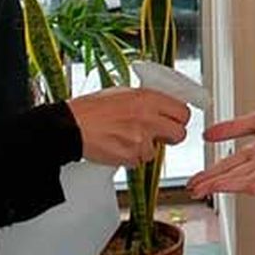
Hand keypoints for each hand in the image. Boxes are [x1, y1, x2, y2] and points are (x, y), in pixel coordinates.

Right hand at [67, 87, 190, 166]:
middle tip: (160, 134)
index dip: (180, 118)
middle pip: (180, 134)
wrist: (71, 126)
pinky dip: (131, 157)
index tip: (175, 120)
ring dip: (145, 148)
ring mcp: (141, 139)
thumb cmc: (92, 109)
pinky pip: (139, 160)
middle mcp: (149, 118)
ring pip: (156, 151)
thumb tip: (162, 106)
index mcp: (148, 99)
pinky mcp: (131, 156)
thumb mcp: (123, 93)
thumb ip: (146, 100)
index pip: (183, 112)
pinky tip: (117, 146)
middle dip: (171, 136)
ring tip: (126, 138)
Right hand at [188, 104, 254, 196]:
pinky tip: (254, 188)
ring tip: (217, 189)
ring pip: (253, 175)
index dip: (209, 174)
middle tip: (197, 191)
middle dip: (216, 182)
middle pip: (236, 173)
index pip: (227, 164)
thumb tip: (206, 134)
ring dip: (235, 183)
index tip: (193, 183)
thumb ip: (232, 129)